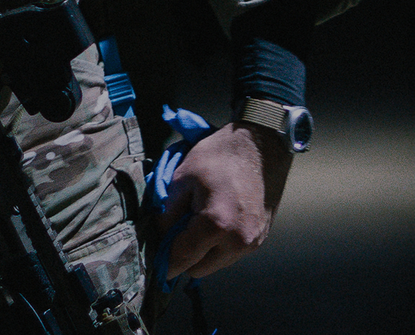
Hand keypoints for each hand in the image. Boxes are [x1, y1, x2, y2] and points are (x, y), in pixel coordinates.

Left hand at [161, 121, 291, 280]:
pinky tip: (217, 220)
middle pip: (199, 269)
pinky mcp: (261, 239)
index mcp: (216, 224)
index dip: (164, 262)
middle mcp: (238, 241)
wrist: (260, 145)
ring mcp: (252, 243)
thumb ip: (166, 212)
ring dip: (203, 252)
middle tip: (177, 231)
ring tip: (199, 222)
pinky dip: (219, 245)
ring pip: (215, 264)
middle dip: (184, 256)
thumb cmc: (220, 155)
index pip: (182, 258)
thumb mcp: (182, 177)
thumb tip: (160, 236)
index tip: (153, 262)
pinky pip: (230, 254)